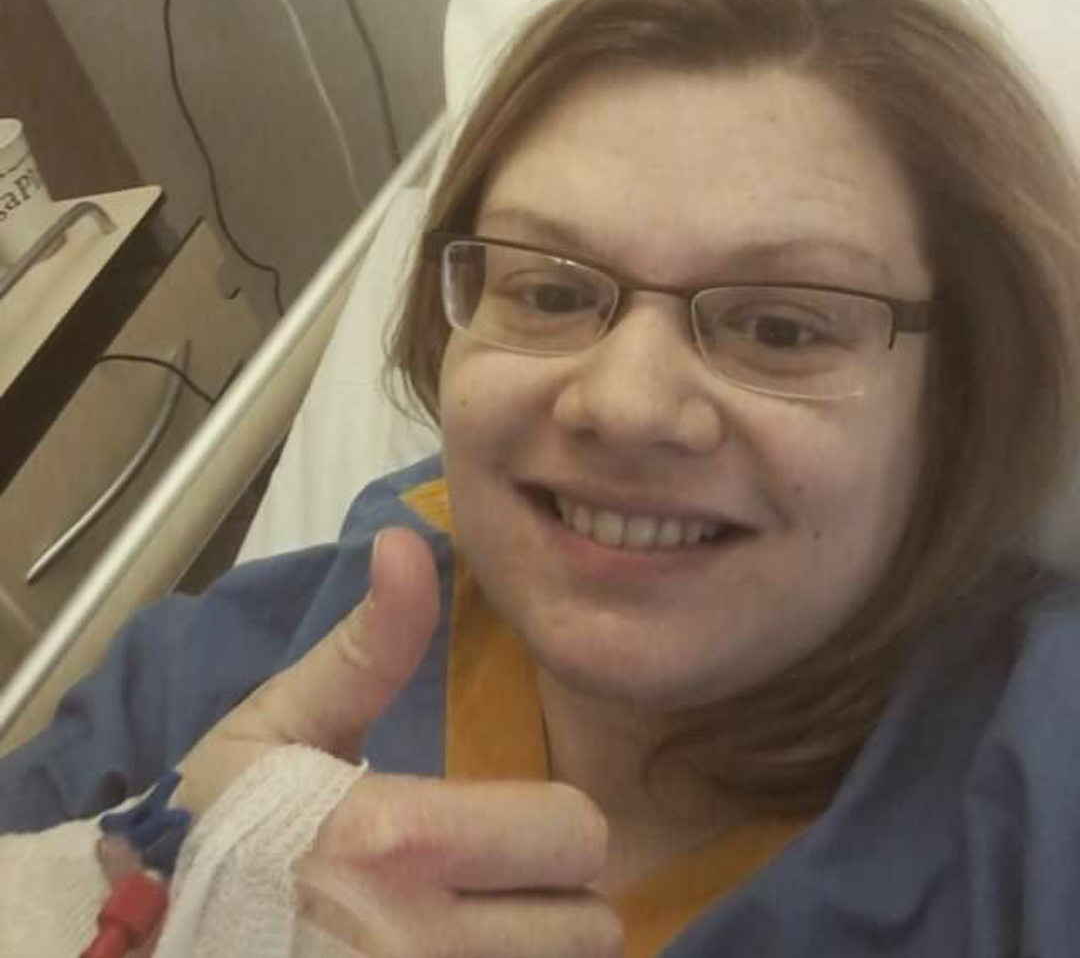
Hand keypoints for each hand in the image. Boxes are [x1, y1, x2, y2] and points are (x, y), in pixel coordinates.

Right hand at [175, 527, 621, 956]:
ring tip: (482, 924)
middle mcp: (424, 945)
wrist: (140, 943)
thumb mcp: (284, 719)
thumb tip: (405, 540)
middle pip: (590, 924)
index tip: (520, 825)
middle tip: (504, 880)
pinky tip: (457, 956)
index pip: (573, 834)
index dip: (558, 825)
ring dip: (537, 950)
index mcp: (401, 838)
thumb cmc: (221, 829)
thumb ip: (368, 643)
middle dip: (557, 893)